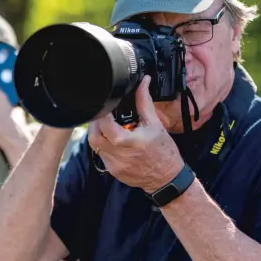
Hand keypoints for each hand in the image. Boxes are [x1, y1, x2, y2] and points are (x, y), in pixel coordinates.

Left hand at [88, 76, 183, 192]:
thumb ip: (144, 102)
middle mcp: (119, 155)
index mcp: (130, 141)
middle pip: (93, 137)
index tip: (104, 106)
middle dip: (94, 124)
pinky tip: (114, 142)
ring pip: (94, 147)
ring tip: (108, 127)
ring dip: (98, 135)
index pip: (105, 125)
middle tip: (102, 115)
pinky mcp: (112, 171)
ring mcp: (114, 165)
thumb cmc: (163, 151)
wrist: (167, 178)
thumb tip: (143, 82)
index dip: (101, 113)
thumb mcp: (155, 124)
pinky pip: (101, 155)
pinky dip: (104, 146)